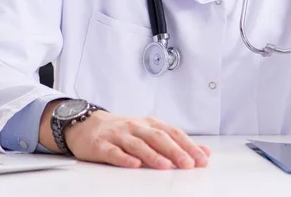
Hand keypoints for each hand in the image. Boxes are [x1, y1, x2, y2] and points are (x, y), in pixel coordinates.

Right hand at [64, 112, 210, 168]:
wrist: (86, 124)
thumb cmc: (123, 131)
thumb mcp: (149, 133)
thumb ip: (174, 142)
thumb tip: (204, 152)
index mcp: (149, 124)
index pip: (172, 133)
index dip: (188, 145)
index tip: (202, 158)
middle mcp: (136, 127)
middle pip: (157, 137)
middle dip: (175, 150)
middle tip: (188, 164)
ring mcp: (118, 135)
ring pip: (137, 144)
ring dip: (153, 155)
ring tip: (166, 166)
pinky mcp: (101, 145)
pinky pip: (113, 151)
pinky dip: (124, 158)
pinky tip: (134, 165)